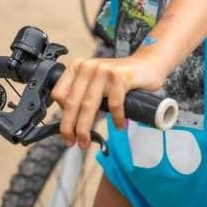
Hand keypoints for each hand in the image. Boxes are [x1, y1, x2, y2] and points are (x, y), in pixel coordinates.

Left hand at [51, 52, 165, 148]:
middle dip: (70, 127)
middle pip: (72, 102)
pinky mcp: (120, 75)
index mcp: (78, 67)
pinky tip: (119, 126)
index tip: (66, 131)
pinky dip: (116, 118)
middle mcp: (88, 66)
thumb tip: (69, 122)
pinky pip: (114, 103)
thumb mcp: (96, 82)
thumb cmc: (120, 78)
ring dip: (85, 128)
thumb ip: (83, 95)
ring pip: (89, 105)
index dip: (61, 115)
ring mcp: (104, 69)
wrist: (147, 64)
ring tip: (87, 142)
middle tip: (72, 142)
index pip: (59, 93)